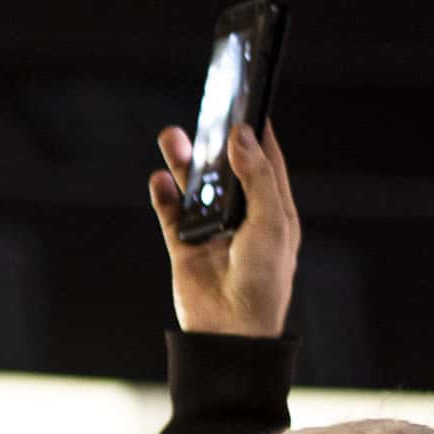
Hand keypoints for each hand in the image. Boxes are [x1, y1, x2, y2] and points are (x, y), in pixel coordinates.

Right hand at [149, 122, 301, 339]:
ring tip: (171, 136)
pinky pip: (171, 215)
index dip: (256, 133)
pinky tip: (160, 179)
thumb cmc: (263, 280)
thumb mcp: (271, 222)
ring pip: (194, 188)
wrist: (232, 331)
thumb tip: (242, 136)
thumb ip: (257, 176)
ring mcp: (212, 232)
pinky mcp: (185, 248)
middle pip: (225, 170)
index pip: (266, 162)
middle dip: (213, 143)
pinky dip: (164, 196)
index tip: (247, 101)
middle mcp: (242, 218)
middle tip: (204, 112)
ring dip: (184, 163)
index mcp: (273, 211)